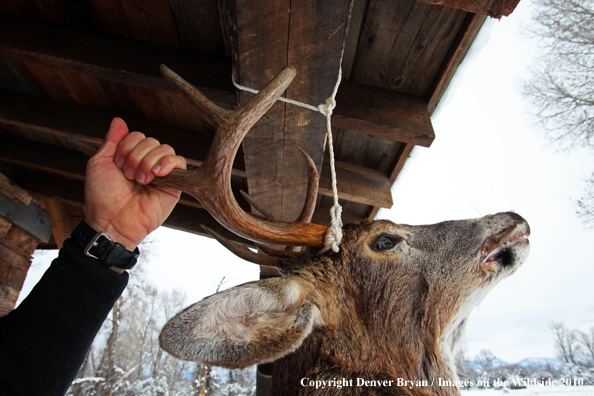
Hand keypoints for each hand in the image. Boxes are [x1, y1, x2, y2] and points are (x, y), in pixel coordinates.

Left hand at [84, 118, 185, 250]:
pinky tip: (157, 174)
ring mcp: (163, 173)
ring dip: (149, 162)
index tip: (118, 166)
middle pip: (151, 140)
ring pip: (165, 149)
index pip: (138, 135)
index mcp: (131, 157)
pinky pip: (180, 162)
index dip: (127, 146)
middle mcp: (148, 163)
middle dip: (136, 156)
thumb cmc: (103, 196)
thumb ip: (111, 141)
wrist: (113, 220)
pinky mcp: (176, 184)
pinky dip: (168, 164)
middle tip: (129, 176)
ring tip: (141, 180)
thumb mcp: (100, 163)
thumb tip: (119, 120)